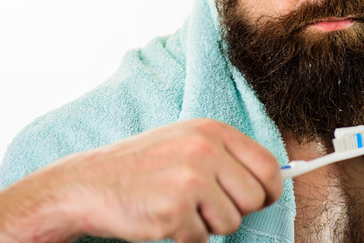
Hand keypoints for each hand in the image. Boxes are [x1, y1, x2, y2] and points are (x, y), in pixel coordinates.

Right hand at [35, 119, 282, 242]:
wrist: (88, 184)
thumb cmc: (143, 166)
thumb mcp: (187, 142)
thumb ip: (227, 156)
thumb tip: (275, 180)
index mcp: (213, 131)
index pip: (268, 165)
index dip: (270, 189)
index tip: (261, 198)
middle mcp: (205, 150)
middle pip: (255, 198)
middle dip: (237, 211)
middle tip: (208, 207)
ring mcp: (190, 179)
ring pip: (231, 222)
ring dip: (208, 225)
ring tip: (180, 208)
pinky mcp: (175, 210)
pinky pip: (201, 239)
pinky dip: (185, 237)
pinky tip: (163, 218)